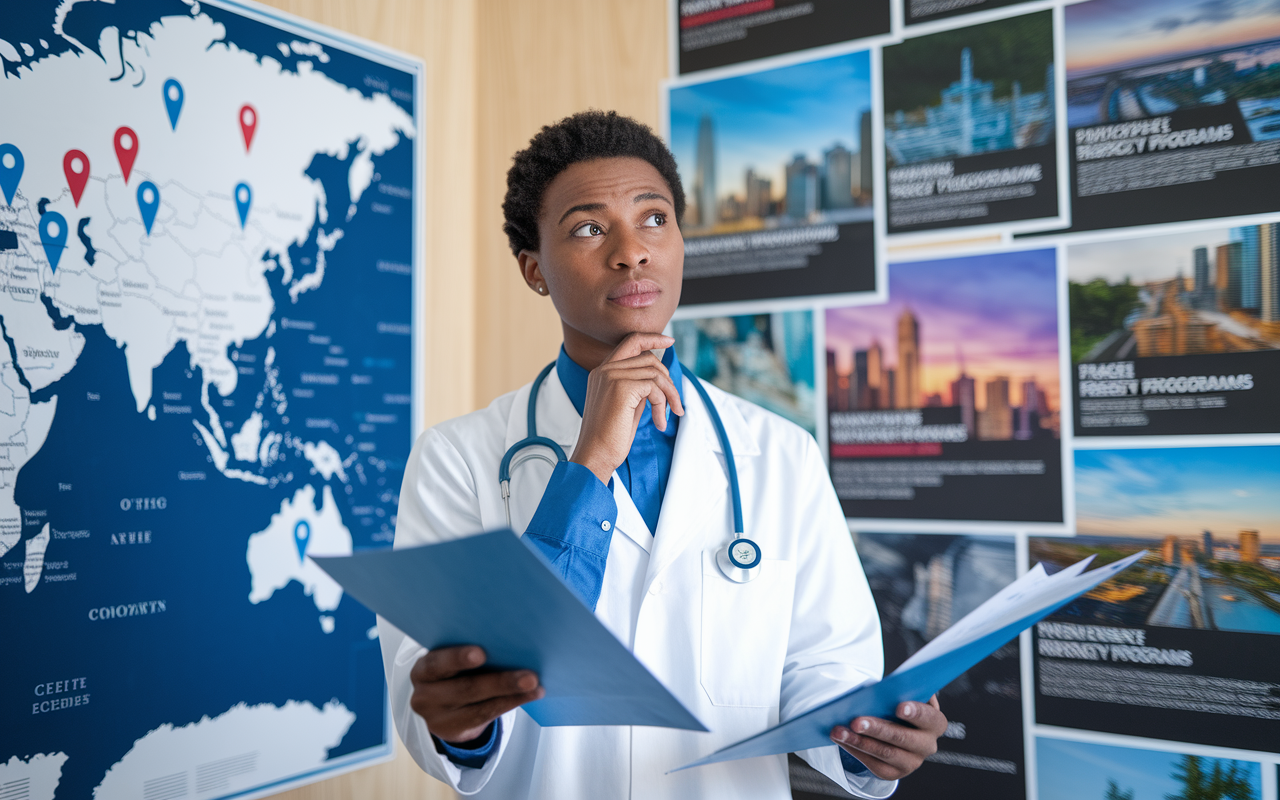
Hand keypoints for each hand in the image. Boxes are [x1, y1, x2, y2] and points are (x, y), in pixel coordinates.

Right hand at [409, 645, 544, 743]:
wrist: (440, 706)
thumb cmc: (452, 670)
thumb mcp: (449, 660)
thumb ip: (467, 650)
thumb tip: (508, 637)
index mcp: (423, 669)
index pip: (438, 664)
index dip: (457, 658)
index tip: (481, 653)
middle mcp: (425, 695)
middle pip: (465, 688)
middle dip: (500, 681)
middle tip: (530, 676)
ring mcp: (438, 718)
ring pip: (480, 707)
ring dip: (512, 695)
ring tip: (536, 686)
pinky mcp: (454, 731)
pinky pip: (487, 717)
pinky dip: (511, 703)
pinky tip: (532, 695)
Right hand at [570, 332, 684, 484]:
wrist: (595, 455)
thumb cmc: (610, 437)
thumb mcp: (626, 405)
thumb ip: (638, 387)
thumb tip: (660, 378)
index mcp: (602, 372)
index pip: (630, 342)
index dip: (652, 338)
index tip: (669, 341)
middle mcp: (604, 370)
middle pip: (648, 357)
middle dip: (667, 378)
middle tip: (674, 402)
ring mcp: (611, 376)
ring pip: (655, 372)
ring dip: (669, 395)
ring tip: (669, 415)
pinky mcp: (621, 388)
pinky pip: (654, 387)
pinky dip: (663, 403)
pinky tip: (659, 421)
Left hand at [830, 696, 946, 781]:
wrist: (895, 729)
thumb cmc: (898, 706)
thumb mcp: (903, 696)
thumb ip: (899, 691)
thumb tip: (880, 688)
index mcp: (935, 723)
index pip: (929, 718)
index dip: (916, 712)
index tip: (899, 707)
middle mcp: (927, 745)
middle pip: (902, 738)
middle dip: (877, 728)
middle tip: (856, 721)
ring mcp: (911, 762)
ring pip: (885, 753)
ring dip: (859, 741)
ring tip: (839, 731)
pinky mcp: (894, 772)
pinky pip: (873, 764)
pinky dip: (855, 750)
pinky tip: (842, 740)